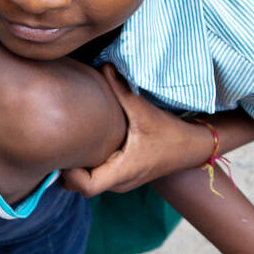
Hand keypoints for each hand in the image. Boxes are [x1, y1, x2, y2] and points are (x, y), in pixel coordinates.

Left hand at [61, 65, 213, 195]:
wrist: (193, 147)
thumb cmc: (171, 133)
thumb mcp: (145, 111)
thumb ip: (122, 90)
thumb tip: (103, 66)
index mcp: (122, 172)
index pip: (85, 188)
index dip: (70, 173)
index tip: (66, 151)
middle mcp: (118, 183)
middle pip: (79, 186)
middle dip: (67, 168)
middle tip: (61, 140)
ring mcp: (119, 182)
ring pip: (86, 182)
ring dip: (76, 166)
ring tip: (70, 140)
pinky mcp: (121, 176)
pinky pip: (95, 176)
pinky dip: (86, 164)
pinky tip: (84, 142)